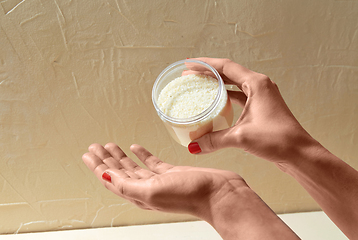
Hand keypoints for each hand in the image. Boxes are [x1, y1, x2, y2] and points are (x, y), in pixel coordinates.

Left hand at [82, 143, 246, 217]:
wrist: (219, 194)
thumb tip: (106, 177)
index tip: (88, 154)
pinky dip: (141, 154)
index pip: (112, 179)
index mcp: (139, 194)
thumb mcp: (153, 191)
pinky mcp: (171, 172)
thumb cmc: (190, 195)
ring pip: (133, 167)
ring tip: (110, 145)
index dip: (98, 167)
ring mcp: (159, 180)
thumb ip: (128, 185)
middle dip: (106, 159)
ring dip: (121, 156)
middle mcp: (146, 188)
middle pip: (120, 172)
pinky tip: (135, 147)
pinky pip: (151, 162)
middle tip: (95, 146)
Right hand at [187, 58, 317, 165]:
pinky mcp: (262, 107)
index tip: (189, 64)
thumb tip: (193, 146)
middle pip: (229, 73)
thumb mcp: (241, 137)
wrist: (299, 153)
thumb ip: (214, 140)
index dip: (205, 64)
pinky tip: (215, 104)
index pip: (226, 66)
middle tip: (189, 76)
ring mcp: (262, 96)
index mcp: (257, 84)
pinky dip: (226, 98)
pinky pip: (240, 97)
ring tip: (199, 87)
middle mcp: (260, 85)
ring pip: (234, 85)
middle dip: (208, 73)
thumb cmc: (277, 139)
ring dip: (217, 85)